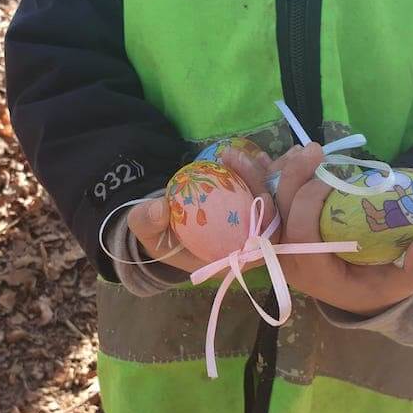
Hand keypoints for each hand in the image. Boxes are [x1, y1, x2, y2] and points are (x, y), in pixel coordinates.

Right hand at [127, 147, 276, 273]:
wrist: (159, 224)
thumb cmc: (156, 235)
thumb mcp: (146, 231)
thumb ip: (147, 222)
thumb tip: (159, 208)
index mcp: (226, 260)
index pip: (256, 244)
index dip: (265, 220)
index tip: (263, 196)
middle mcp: (242, 245)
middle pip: (266, 217)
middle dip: (262, 187)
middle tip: (244, 161)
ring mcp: (245, 225)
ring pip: (263, 200)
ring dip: (260, 175)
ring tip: (249, 152)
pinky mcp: (243, 208)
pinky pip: (255, 189)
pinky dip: (256, 171)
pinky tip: (254, 152)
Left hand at [271, 145, 412, 315]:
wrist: (355, 296)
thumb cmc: (376, 288)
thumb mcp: (401, 286)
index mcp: (314, 271)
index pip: (300, 232)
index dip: (310, 201)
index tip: (333, 177)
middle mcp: (288, 259)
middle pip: (278, 214)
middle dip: (291, 177)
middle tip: (315, 150)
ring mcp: (280, 245)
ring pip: (267, 205)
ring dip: (279, 173)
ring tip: (301, 149)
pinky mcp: (280, 232)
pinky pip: (267, 203)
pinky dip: (269, 178)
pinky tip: (275, 156)